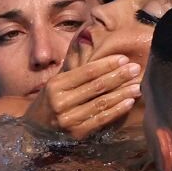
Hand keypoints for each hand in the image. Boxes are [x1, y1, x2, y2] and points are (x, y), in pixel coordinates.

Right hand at [23, 54, 141, 138]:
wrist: (34, 132)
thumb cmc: (49, 102)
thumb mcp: (55, 82)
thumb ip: (73, 64)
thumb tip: (87, 36)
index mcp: (55, 85)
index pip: (86, 72)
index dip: (107, 64)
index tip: (124, 59)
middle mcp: (60, 102)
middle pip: (96, 86)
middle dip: (118, 76)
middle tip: (136, 69)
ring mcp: (69, 120)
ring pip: (101, 103)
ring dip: (122, 94)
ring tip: (137, 86)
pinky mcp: (77, 134)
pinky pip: (101, 120)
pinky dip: (117, 111)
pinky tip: (128, 102)